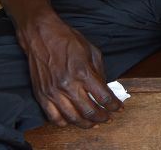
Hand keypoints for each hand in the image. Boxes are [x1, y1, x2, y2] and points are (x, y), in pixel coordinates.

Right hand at [16, 13, 121, 128]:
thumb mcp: (92, 51)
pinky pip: (53, 116)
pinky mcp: (42, 95)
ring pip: (73, 117)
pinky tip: (72, 121)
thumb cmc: (67, 40)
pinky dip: (64, 122)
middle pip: (90, 111)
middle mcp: (68, 85)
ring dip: (86, 124)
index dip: (114, 106)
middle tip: (108, 118)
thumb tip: (105, 88)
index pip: (103, 97)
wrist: (41, 35)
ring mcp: (53, 92)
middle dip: (102, 118)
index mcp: (83, 72)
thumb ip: (100, 71)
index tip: (119, 108)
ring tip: (94, 124)